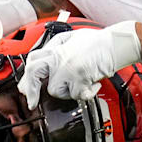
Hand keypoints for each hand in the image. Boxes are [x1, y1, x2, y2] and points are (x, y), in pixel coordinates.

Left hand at [17, 21, 141, 107]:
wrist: (115, 44)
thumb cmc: (97, 42)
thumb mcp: (70, 38)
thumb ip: (55, 49)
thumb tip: (43, 65)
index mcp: (56, 48)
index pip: (32, 60)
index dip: (26, 77)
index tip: (26, 89)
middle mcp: (59, 57)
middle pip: (34, 73)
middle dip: (31, 90)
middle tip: (33, 102)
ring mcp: (68, 68)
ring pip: (54, 90)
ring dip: (67, 91)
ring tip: (79, 83)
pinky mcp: (79, 77)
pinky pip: (75, 95)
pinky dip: (86, 93)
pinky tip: (92, 84)